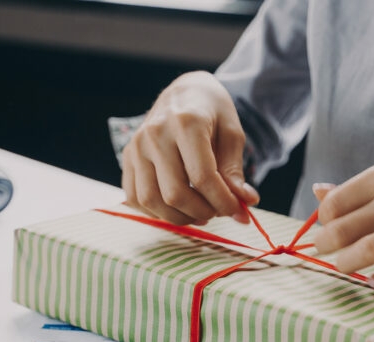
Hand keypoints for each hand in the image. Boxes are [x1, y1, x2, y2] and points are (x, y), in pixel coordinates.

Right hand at [121, 71, 258, 225]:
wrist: (184, 93)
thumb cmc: (212, 113)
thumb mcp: (232, 135)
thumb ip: (235, 171)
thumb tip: (245, 204)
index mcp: (186, 122)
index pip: (202, 177)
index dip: (223, 202)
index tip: (238, 211)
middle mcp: (155, 134)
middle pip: (175, 194)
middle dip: (202, 212)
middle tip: (218, 212)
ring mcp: (137, 146)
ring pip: (152, 201)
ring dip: (179, 217)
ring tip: (200, 213)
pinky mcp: (128, 158)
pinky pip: (135, 198)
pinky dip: (156, 213)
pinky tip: (177, 209)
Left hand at [313, 150, 373, 294]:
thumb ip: (357, 186)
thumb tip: (318, 191)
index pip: (335, 204)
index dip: (323, 221)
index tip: (328, 229)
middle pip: (343, 230)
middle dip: (325, 246)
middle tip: (326, 252)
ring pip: (367, 251)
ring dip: (346, 265)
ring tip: (345, 267)